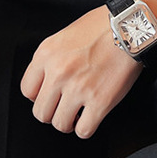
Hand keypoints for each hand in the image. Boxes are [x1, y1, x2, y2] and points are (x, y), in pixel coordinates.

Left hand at [20, 5, 142, 138]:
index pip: (27, 90)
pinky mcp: (99, 102)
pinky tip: (91, 117)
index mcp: (46, 54)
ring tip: (77, 114)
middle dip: (52, 112)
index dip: (39, 96)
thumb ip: (52, 58)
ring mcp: (78, 88)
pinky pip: (84, 131)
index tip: (49, 96)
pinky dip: (86, 128)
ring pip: (60, 124)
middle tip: (63, 107)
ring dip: (69, 122)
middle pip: (41, 112)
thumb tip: (46, 80)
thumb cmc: (101, 27)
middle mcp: (58, 73)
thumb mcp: (65, 35)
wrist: (129, 27)